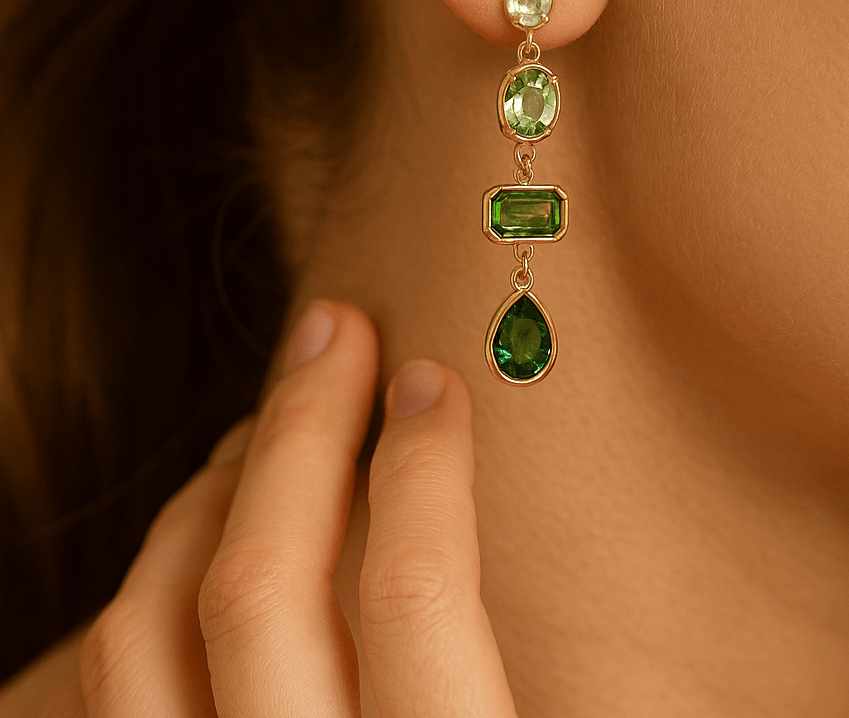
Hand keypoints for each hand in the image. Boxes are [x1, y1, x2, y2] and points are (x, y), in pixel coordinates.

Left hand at [46, 302, 517, 716]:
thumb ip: (539, 650)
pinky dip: (153, 581)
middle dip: (301, 429)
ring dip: (208, 495)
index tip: (434, 382)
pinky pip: (110, 683)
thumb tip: (571, 511)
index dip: (425, 465)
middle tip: (336, 333)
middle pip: (258, 586)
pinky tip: (208, 540)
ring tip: (266, 427)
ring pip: (144, 631)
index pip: (415, 596)